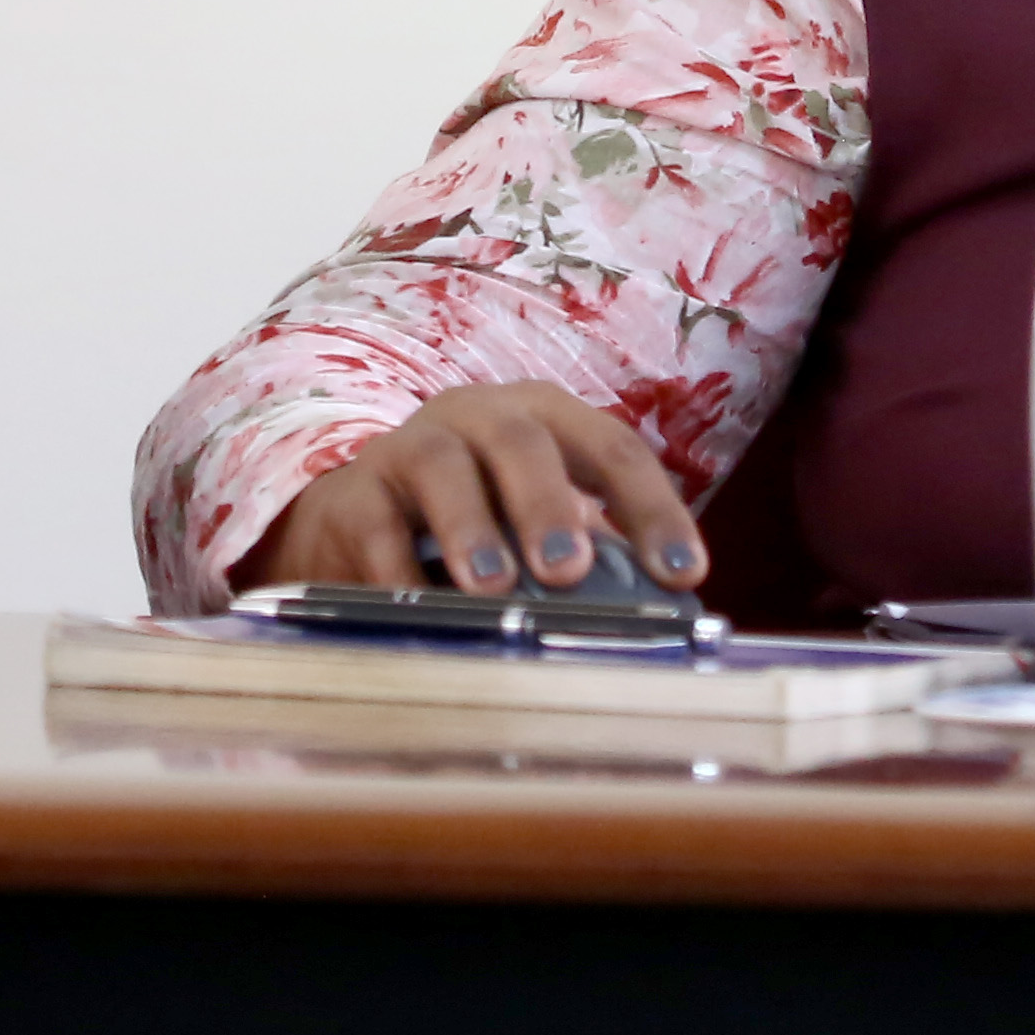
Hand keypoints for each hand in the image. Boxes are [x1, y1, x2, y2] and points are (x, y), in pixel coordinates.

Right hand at [227, 382, 709, 599]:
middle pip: (520, 440)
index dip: (652, 508)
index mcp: (543, 420)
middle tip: (569, 570)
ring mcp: (409, 450)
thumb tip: (666, 615)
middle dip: (547, 503)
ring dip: (470, 527)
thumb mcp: (538, 527)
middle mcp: (478, 419)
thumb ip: (595, 559)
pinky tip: (419, 610)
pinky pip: (373, 526)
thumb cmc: (477, 525)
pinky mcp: (352, 495)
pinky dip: (397, 572)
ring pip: (440, 466)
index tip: (683, 574)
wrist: (357, 525)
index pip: (611, 447)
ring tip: (493, 588)